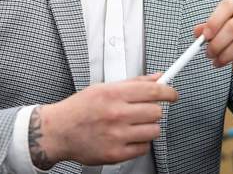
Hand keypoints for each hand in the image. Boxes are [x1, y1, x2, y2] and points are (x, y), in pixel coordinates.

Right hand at [29, 74, 177, 167]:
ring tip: (135, 125)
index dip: (169, 92)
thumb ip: (133, 83)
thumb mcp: (104, 88)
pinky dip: (140, 143)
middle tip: (145, 111)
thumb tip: (156, 78)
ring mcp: (117, 135)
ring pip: (154, 131)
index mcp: (114, 94)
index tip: (173, 94)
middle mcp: (116, 114)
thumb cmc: (80, 109)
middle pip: (156, 111)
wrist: (59, 131)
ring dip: (148, 127)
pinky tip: (128, 137)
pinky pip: (144, 148)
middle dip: (154, 110)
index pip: (153, 91)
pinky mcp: (116, 154)